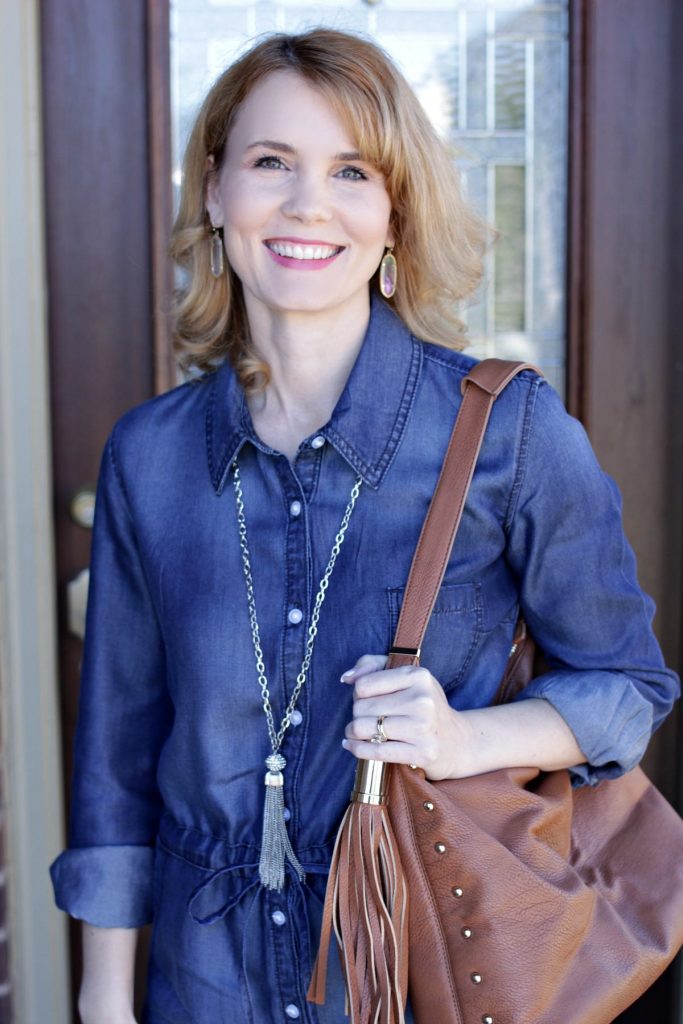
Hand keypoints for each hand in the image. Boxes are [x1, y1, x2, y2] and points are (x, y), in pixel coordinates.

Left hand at [341, 654, 473, 780]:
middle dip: (357, 714)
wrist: (456, 741)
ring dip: (354, 733)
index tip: (367, 700)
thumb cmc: (424, 706)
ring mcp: (423, 727)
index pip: (364, 685)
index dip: (358, 694)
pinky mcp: (422, 752)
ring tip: (358, 732)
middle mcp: (422, 699)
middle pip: (361, 707)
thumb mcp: (406, 677)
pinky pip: (376, 752)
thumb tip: (346, 678)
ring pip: (364, 728)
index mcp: (417, 676)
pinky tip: (352, 746)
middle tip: (366, 718)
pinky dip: (358, 750)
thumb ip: (372, 665)